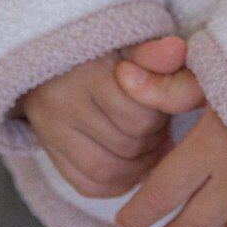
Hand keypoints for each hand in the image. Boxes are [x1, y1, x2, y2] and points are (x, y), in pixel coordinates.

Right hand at [18, 34, 204, 197]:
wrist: (54, 50)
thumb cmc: (103, 45)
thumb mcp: (129, 40)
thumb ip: (154, 51)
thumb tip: (178, 51)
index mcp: (88, 71)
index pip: (139, 116)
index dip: (161, 114)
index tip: (163, 103)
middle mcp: (63, 103)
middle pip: (128, 144)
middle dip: (153, 138)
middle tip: (160, 123)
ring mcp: (51, 131)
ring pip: (109, 171)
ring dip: (139, 165)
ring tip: (150, 144)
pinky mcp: (48, 151)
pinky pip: (88, 185)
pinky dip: (116, 182)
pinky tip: (130, 163)